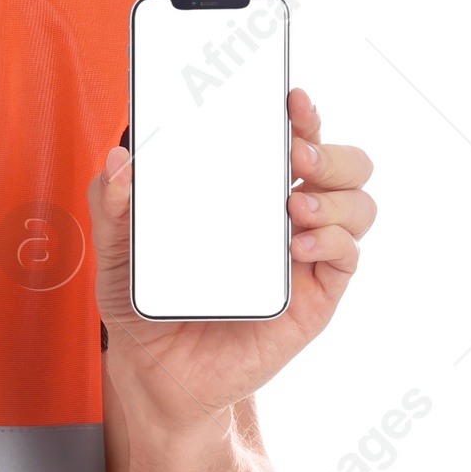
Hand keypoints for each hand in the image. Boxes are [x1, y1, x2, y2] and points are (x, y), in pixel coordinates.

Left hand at [88, 87, 374, 427]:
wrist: (154, 373)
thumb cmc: (146, 304)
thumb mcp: (117, 252)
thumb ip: (112, 205)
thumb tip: (118, 159)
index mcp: (246, 192)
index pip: (292, 138)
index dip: (302, 113)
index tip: (289, 99)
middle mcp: (284, 216)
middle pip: (342, 163)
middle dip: (328, 149)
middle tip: (293, 154)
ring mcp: (303, 255)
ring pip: (357, 204)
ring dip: (336, 194)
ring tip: (294, 204)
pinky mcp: (313, 298)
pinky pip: (347, 257)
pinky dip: (333, 242)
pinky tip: (297, 246)